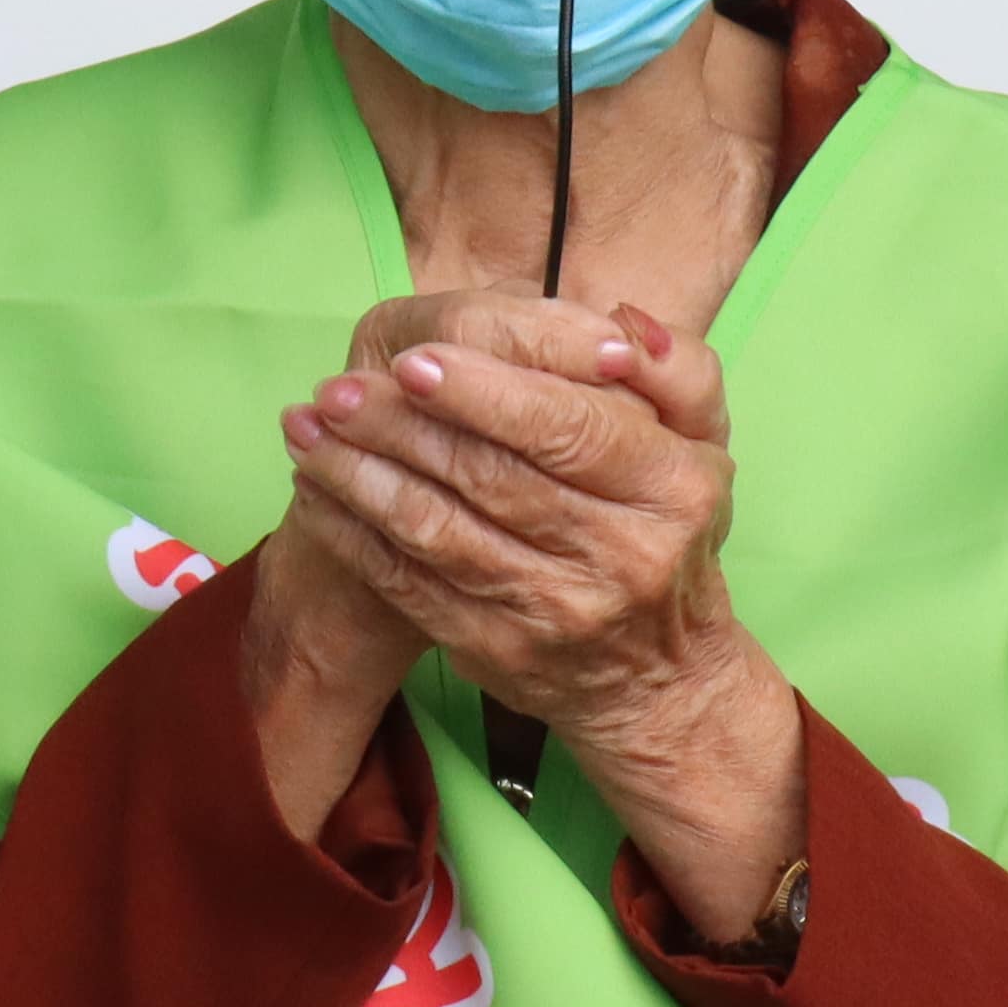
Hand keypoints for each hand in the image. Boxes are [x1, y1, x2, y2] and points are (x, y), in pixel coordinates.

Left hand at [281, 297, 754, 765]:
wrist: (657, 678)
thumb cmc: (669, 531)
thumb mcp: (702, 443)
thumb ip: (675, 369)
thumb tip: (620, 328)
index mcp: (671, 490)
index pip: (571, 427)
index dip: (489, 393)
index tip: (416, 360)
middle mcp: (620, 556)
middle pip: (491, 476)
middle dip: (401, 425)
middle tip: (336, 386)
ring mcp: (555, 611)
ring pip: (437, 531)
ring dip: (358, 475)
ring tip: (306, 427)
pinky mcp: (496, 651)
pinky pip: (409, 584)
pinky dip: (353, 534)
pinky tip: (316, 490)